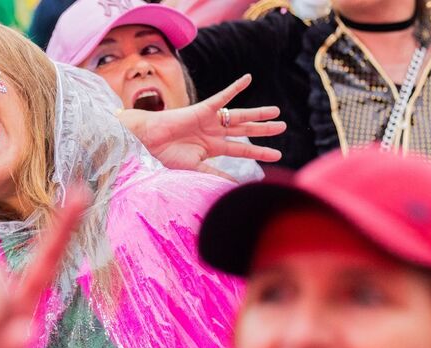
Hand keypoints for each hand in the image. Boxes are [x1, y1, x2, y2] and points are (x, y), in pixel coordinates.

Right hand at [118, 74, 284, 177]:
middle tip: (283, 128)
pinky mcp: (203, 109)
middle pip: (244, 130)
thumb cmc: (165, 156)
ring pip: (239, 116)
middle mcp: (213, 132)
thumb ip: (214, 173)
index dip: (259, 152)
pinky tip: (248, 79)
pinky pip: (222, 97)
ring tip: (276, 112)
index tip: (277, 155)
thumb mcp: (194, 168)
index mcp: (212, 147)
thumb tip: (234, 185)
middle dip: (264, 130)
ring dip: (258, 113)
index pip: (241, 149)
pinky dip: (235, 88)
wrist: (147, 141)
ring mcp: (209, 120)